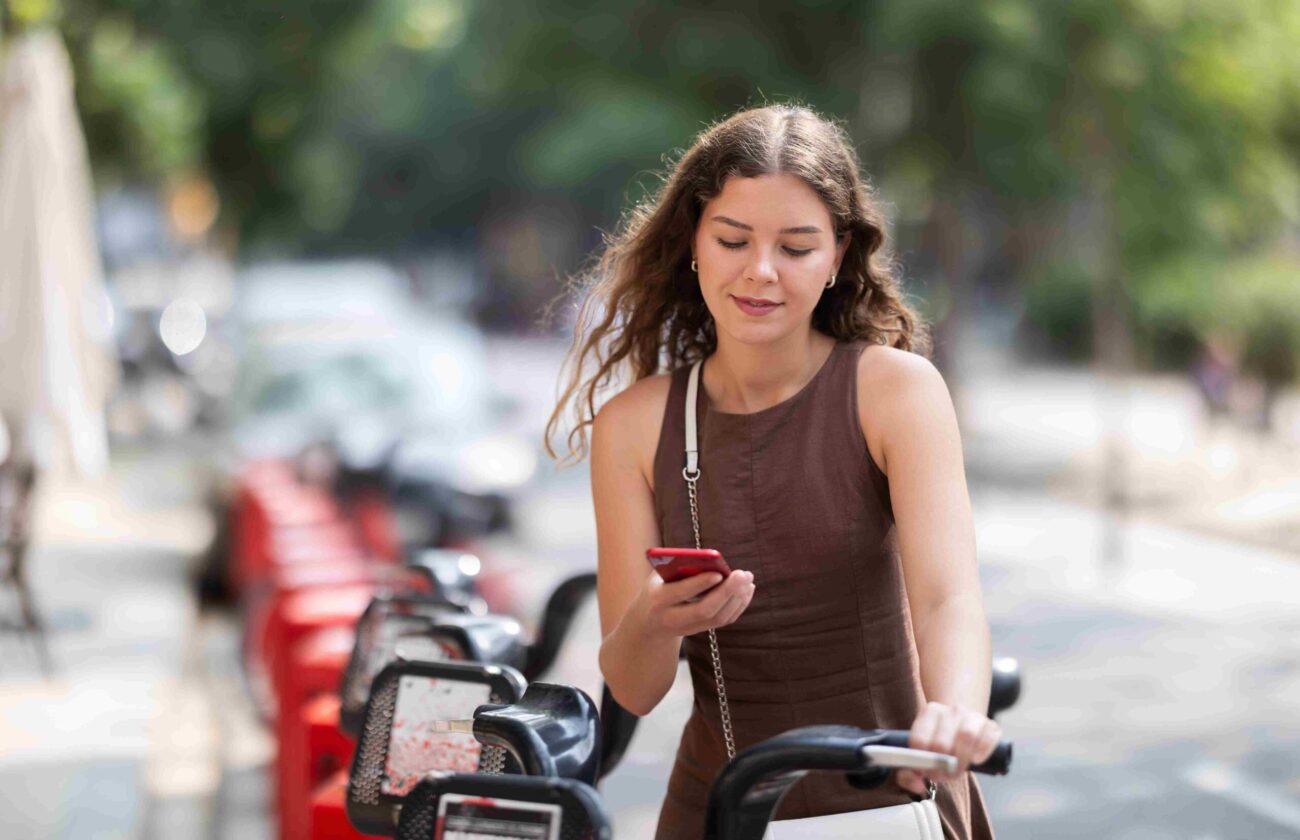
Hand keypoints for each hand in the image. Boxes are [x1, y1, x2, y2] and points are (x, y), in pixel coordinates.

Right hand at [639, 569, 754, 638]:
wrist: (648, 624)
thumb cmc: (657, 589)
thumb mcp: (658, 576)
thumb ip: (677, 566)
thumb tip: (706, 557)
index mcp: (659, 599)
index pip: (681, 593)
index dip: (700, 583)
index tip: (719, 572)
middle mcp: (673, 618)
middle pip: (704, 610)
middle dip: (726, 592)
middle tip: (743, 574)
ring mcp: (689, 628)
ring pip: (718, 618)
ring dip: (737, 598)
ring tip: (748, 578)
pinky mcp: (702, 631)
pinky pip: (724, 621)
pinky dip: (739, 605)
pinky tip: (747, 589)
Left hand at [894, 701, 1000, 795]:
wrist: (965, 724)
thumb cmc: (940, 743)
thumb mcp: (921, 753)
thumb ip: (909, 774)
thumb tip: (917, 785)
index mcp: (929, 712)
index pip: (919, 740)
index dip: (922, 763)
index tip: (926, 772)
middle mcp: (950, 710)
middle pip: (941, 742)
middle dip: (942, 767)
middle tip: (944, 775)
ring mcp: (972, 716)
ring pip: (965, 736)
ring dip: (960, 762)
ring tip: (958, 771)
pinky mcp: (991, 725)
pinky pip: (987, 738)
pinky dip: (982, 752)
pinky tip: (975, 761)